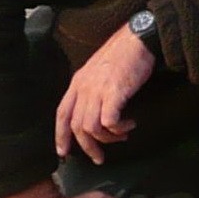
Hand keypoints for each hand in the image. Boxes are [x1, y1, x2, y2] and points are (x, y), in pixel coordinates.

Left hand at [54, 24, 157, 163]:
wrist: (137, 39)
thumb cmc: (123, 54)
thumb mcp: (99, 72)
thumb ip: (93, 89)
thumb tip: (98, 110)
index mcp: (77, 83)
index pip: (61, 114)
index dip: (60, 136)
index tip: (63, 153)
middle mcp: (83, 88)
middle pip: (76, 126)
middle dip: (88, 147)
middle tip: (100, 158)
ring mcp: (97, 90)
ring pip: (91, 127)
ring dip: (107, 138)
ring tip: (122, 135)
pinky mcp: (114, 93)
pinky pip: (109, 122)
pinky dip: (118, 128)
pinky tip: (129, 124)